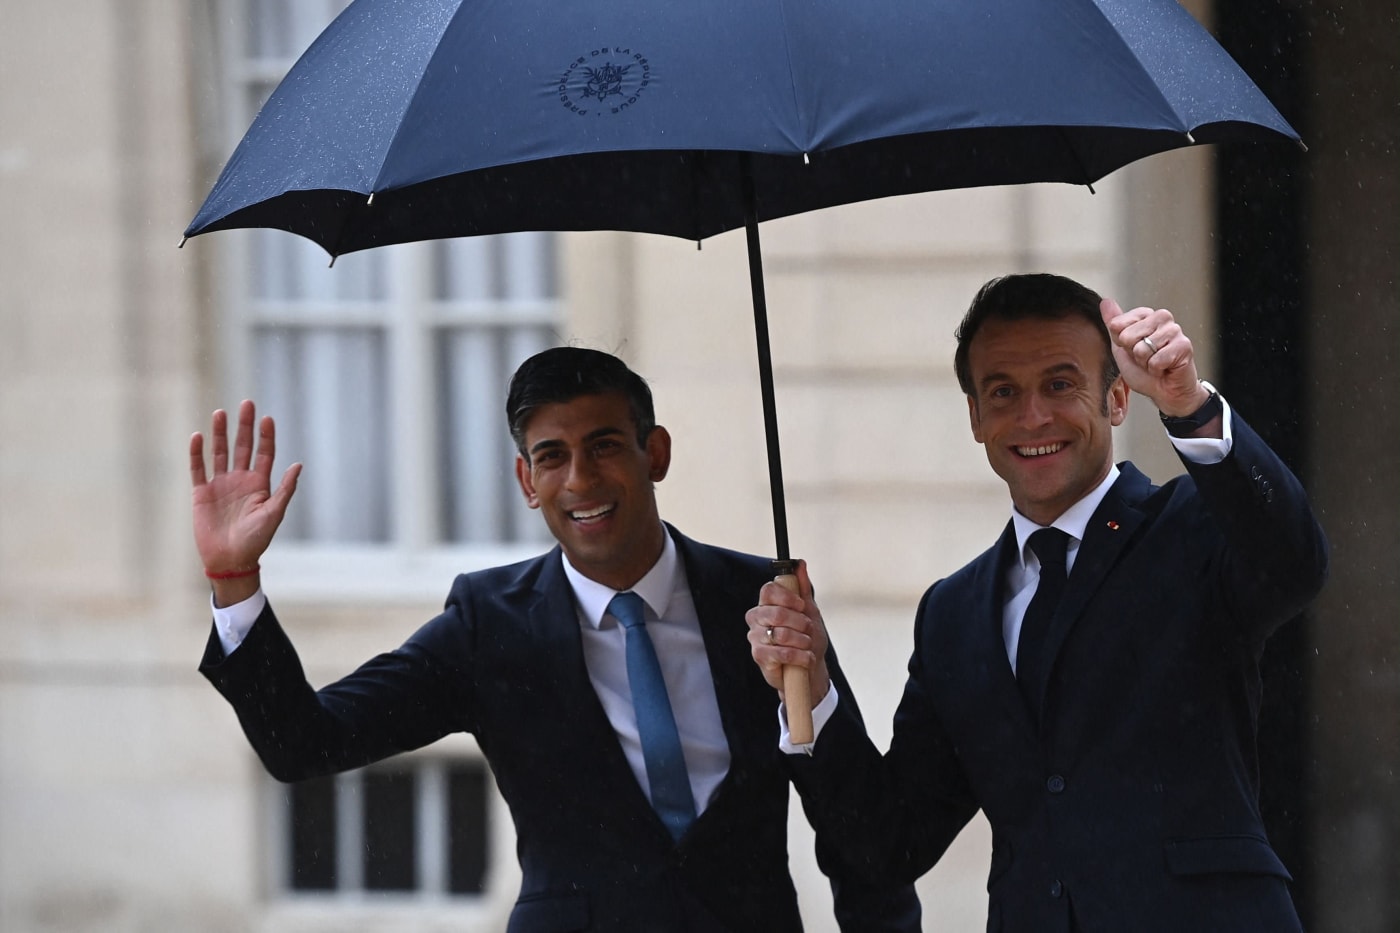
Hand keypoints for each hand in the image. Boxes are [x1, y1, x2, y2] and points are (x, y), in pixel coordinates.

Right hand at [190, 400, 300, 602]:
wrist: (231, 560)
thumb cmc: (256, 540)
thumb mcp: (274, 513)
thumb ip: (285, 489)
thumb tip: (298, 465)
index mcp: (260, 484)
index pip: (264, 454)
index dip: (266, 436)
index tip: (267, 418)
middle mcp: (240, 480)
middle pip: (243, 447)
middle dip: (244, 426)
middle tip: (247, 403)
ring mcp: (220, 485)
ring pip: (220, 453)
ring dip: (220, 434)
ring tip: (221, 413)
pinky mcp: (202, 493)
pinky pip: (198, 469)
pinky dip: (197, 454)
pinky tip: (197, 437)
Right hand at [745, 560, 831, 708]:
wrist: (809, 668)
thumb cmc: (806, 638)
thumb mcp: (809, 611)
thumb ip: (802, 587)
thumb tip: (800, 563)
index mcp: (766, 604)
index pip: (768, 590)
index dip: (787, 597)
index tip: (801, 606)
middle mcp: (756, 619)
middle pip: (776, 612)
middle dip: (800, 622)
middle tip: (808, 628)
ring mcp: (756, 638)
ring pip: (781, 634)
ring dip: (802, 641)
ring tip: (808, 645)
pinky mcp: (759, 656)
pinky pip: (782, 652)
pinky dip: (800, 656)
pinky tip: (806, 658)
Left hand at [1100, 299, 1210, 417]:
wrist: (1165, 392)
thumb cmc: (1144, 371)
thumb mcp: (1121, 347)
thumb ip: (1113, 324)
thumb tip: (1105, 301)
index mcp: (1146, 315)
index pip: (1117, 324)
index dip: (1122, 344)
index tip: (1134, 350)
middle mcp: (1162, 318)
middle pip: (1128, 336)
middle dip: (1133, 354)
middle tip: (1146, 359)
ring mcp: (1175, 330)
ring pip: (1142, 349)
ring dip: (1146, 363)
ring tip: (1156, 364)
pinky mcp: (1184, 345)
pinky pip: (1156, 360)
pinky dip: (1156, 370)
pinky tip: (1165, 368)